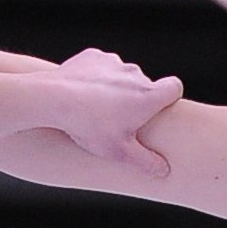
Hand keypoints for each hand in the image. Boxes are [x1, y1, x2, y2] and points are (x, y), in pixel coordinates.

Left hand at [50, 49, 181, 173]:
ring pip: (123, 75)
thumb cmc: (88, 126)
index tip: (160, 109)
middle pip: (146, 84)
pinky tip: (85, 93)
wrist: (52, 98)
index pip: (175, 87)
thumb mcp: (119, 152)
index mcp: (147, 96)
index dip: (171, 97)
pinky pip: (103, 66)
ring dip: (117, 88)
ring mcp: (113, 62)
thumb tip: (163, 171)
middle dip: (138, 99)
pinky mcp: (93, 56)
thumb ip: (146, 163)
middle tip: (121, 120)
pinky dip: (98, 77)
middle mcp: (135, 74)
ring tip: (99, 108)